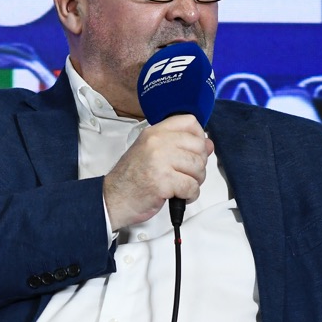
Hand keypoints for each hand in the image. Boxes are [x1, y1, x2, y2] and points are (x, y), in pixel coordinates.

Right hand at [103, 115, 213, 229]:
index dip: (199, 136)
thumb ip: (180, 146)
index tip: (195, 150)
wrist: (113, 198)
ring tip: (182, 186)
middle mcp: (157, 143)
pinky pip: (192, 187)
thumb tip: (208, 144)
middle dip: (199, 165)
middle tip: (187, 174)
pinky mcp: (163, 181)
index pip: (189, 122)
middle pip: (198, 146)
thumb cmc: (131, 178)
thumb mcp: (152, 153)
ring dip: (195, 182)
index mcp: (154, 133)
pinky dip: (190, 195)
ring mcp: (159, 161)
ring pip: (198, 167)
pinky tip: (179, 196)